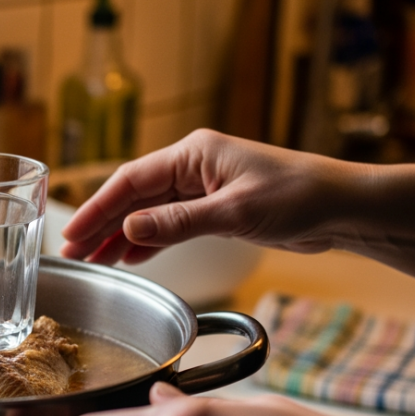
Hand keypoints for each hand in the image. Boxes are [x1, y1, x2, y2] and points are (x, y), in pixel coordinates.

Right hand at [61, 129, 362, 264]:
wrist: (342, 208)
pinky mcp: (218, 209)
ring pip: (150, 212)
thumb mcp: (234, 213)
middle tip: (72, 253)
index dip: (98, 208)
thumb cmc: (299, 198)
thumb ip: (178, 223)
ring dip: (121, 236)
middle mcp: (194, 167)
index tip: (72, 234)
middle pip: (134, 197)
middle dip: (102, 225)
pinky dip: (149, 240)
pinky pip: (171, 224)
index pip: (131, 181)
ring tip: (94, 261)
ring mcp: (205, 188)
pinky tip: (132, 257)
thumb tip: (129, 229)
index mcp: (194, 154)